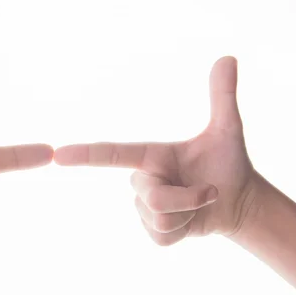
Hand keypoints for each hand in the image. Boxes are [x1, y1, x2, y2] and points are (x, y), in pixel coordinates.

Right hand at [54, 56, 258, 244]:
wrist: (237, 202)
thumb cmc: (229, 164)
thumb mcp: (227, 130)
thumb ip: (222, 97)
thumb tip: (228, 57)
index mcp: (150, 156)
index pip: (112, 154)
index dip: (84, 154)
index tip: (57, 155)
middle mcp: (142, 180)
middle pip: (152, 197)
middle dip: (188, 197)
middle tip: (210, 190)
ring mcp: (145, 209)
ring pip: (160, 219)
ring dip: (190, 213)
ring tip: (201, 203)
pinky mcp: (154, 232)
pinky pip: (163, 237)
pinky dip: (186, 232)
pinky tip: (192, 223)